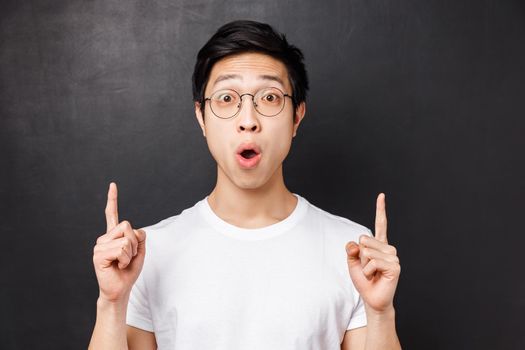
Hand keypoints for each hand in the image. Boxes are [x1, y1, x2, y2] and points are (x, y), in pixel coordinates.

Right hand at [92, 182, 146, 302]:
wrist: (120, 289)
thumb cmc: (129, 272)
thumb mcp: (140, 252)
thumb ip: (140, 238)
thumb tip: (136, 230)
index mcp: (113, 235)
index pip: (112, 214)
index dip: (112, 200)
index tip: (112, 185)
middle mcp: (104, 238)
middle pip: (127, 226)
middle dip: (135, 243)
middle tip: (128, 256)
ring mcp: (100, 245)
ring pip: (126, 239)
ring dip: (130, 253)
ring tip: (122, 262)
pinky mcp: (98, 254)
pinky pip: (121, 249)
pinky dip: (126, 259)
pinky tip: (118, 265)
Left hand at [345, 193, 400, 313]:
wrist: (371, 299)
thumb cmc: (364, 280)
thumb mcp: (352, 262)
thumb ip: (351, 250)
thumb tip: (356, 243)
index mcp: (378, 244)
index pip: (380, 224)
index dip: (380, 210)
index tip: (381, 195)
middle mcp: (388, 248)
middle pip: (364, 240)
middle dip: (360, 256)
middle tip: (367, 268)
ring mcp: (393, 257)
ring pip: (368, 252)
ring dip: (364, 266)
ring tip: (372, 274)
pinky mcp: (395, 267)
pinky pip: (373, 262)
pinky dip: (369, 271)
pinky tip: (375, 277)